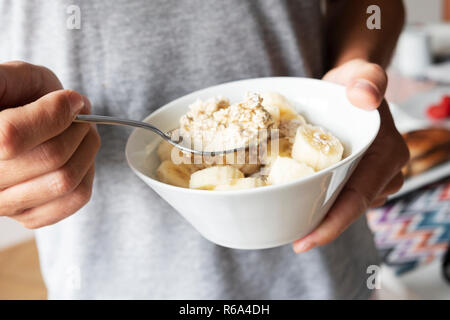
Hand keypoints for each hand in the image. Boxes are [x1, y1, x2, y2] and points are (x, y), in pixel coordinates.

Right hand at [0, 61, 99, 228]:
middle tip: (79, 115)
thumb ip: (17, 80)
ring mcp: (4, 204)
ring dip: (87, 149)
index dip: (53, 113)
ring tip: (80, 133)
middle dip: (77, 128)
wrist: (12, 123)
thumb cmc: (13, 97)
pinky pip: (75, 199)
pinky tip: (76, 157)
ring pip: (65, 181)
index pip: (12, 137)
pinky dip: (87, 172)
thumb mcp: (9, 77)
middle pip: (51, 158)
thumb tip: (69, 104)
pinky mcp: (29, 216)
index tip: (71, 99)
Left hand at [293, 59, 408, 252]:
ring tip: (288, 224)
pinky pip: (336, 195)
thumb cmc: (353, 83)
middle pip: (348, 209)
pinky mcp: (353, 178)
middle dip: (321, 227)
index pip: (358, 197)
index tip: (304, 242)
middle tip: (292, 240)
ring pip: (341, 205)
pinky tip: (294, 203)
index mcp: (385, 154)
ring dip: (318, 215)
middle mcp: (381, 172)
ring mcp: (368, 178)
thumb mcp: (360, 74)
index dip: (332, 224)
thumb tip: (364, 96)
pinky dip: (317, 200)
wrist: (350, 89)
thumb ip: (366, 79)